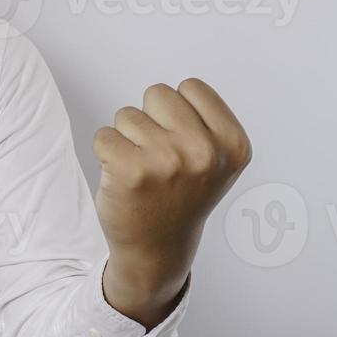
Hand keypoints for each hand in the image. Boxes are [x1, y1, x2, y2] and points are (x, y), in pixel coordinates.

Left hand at [91, 78, 252, 324]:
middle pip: (158, 93)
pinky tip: (123, 177)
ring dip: (128, 139)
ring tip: (143, 170)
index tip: (182, 143)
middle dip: (151, 119)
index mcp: (233, 144)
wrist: (158, 248)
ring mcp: (167, 160)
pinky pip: (103, 135)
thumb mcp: (218, 159)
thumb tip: (178, 90)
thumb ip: (205, 120)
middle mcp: (205, 151)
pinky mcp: (131, 170)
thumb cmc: (182, 196)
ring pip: (127, 114)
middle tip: (159, 157)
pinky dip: (106, 152)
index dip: (178, 112)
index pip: (191, 87)